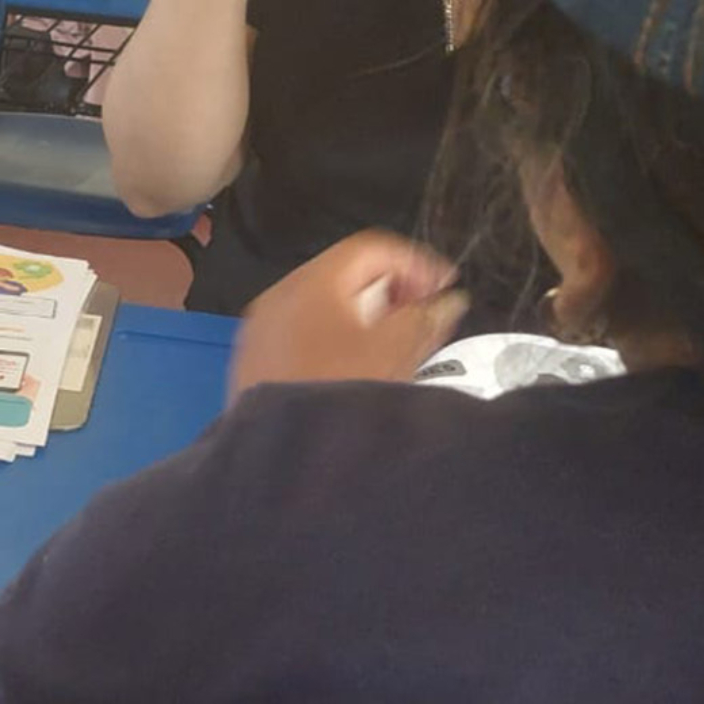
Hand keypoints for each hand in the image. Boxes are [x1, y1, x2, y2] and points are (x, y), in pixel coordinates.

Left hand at [228, 230, 469, 398]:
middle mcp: (278, 298)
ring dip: (365, 317)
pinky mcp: (257, 360)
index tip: (441, 290)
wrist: (287, 455)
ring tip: (396, 347)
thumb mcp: (395, 351)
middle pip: (345, 275)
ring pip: (323, 306)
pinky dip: (336, 339)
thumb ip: (426, 317)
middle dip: (391, 292)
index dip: (416, 264)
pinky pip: (303, 334)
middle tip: (421, 318)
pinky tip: (358, 369)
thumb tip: (446, 303)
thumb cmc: (336, 396)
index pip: (370, 248)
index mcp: (310, 284)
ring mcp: (262, 330)